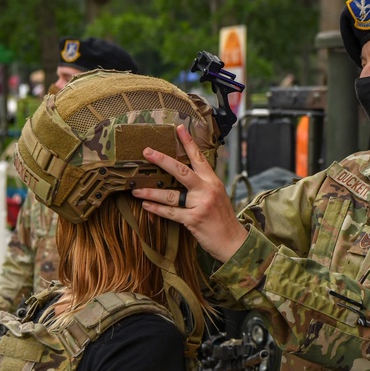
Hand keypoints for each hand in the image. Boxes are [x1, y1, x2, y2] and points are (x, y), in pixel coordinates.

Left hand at [131, 125, 247, 262]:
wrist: (233, 241)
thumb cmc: (223, 219)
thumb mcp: (217, 196)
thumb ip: (203, 185)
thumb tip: (185, 175)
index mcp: (213, 181)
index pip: (199, 158)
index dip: (188, 143)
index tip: (178, 128)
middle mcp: (206, 190)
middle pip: (181, 171)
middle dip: (162, 160)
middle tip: (147, 152)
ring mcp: (200, 205)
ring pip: (171, 194)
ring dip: (151, 191)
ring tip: (136, 189)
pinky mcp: (193, 220)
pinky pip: (171, 212)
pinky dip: (157, 209)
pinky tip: (146, 205)